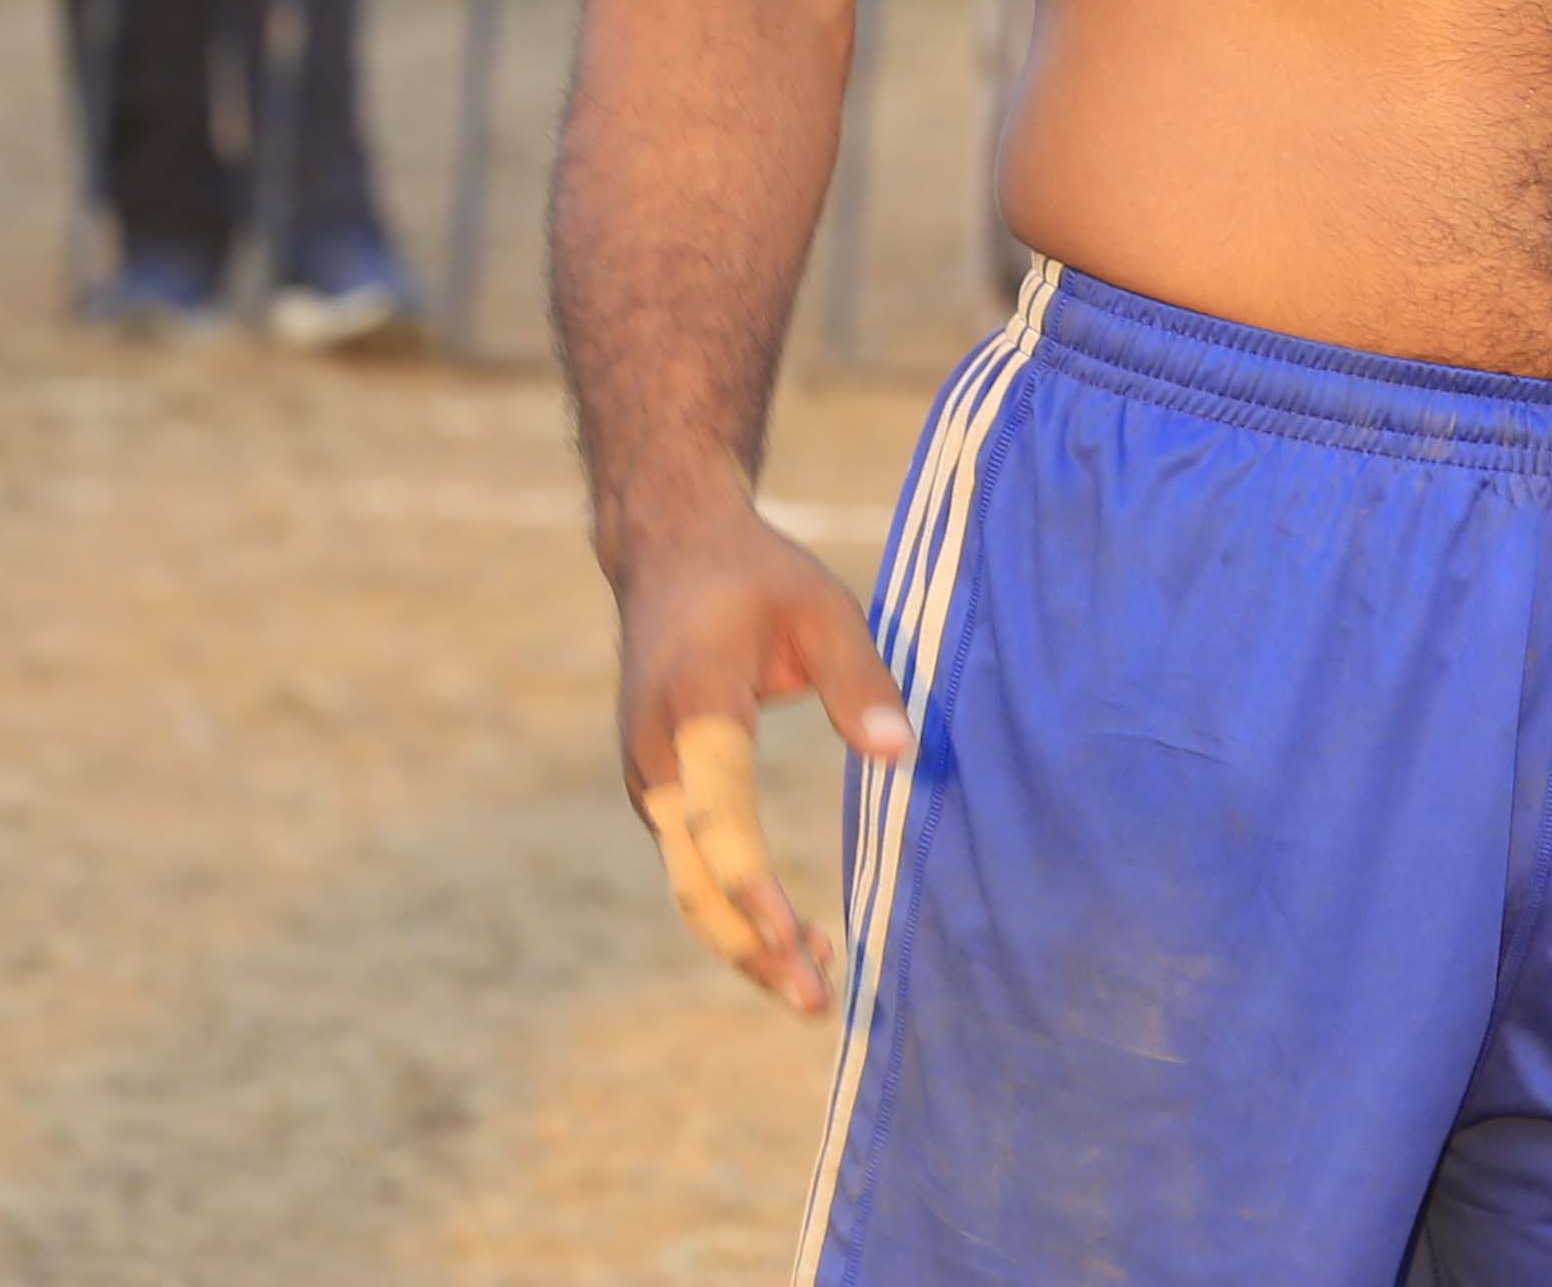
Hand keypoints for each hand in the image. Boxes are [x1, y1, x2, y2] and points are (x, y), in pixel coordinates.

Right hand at [607, 502, 915, 1015]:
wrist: (666, 551)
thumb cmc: (755, 575)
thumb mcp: (821, 604)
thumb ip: (861, 677)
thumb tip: (904, 754)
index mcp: (695, 702)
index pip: (718, 809)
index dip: (750, 881)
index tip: (789, 936)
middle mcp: (656, 754)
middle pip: (692, 875)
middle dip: (750, 946)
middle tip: (817, 1001)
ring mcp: (648, 777)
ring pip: (688, 882)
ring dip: (745, 939)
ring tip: (820, 987)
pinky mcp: (657, 789)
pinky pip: (691, 864)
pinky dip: (734, 908)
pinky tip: (789, 939)